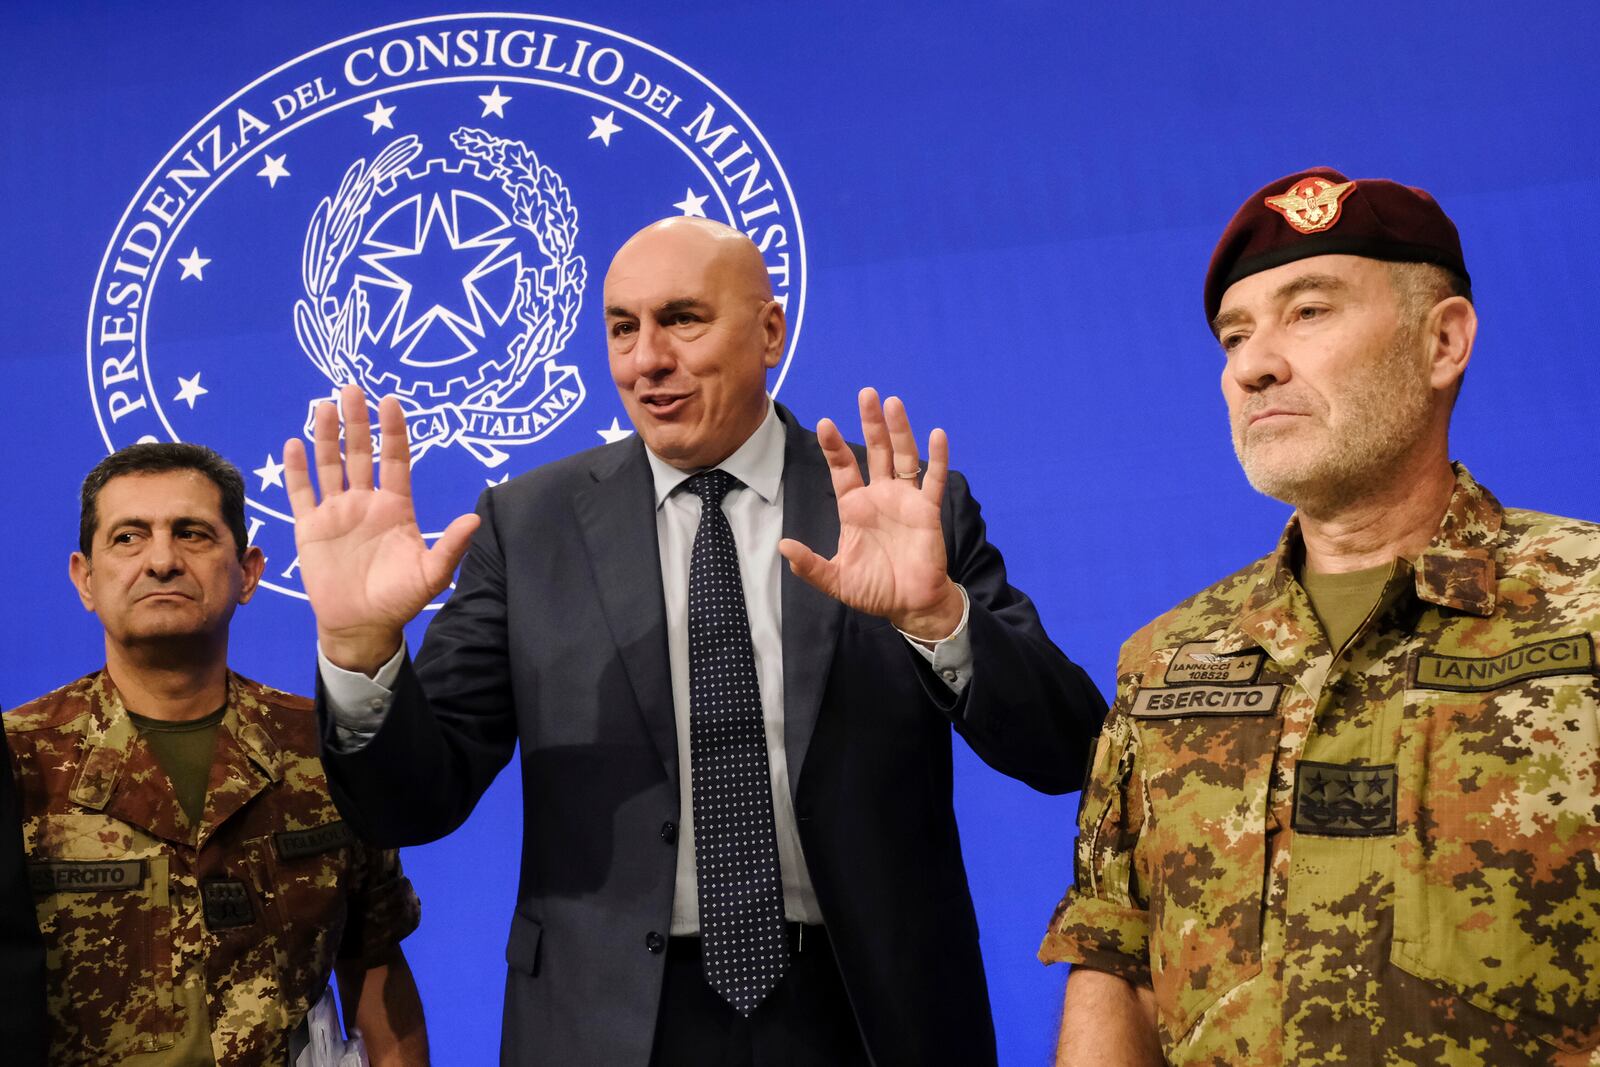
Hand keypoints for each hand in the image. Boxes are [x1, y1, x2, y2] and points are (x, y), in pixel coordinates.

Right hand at [284, 385, 479, 672]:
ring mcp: (337, 512)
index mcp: (396, 506)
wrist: (361, 626)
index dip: (392, 431)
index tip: (390, 401)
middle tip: (352, 388)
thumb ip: (451, 547)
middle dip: (356, 422)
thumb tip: (475, 519)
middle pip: (359, 453)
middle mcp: (366, 502)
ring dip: (327, 436)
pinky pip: (301, 493)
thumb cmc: (400, 599)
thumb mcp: (431, 575)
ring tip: (325, 405)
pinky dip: (296, 469)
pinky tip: (294, 443)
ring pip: (329, 465)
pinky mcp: (311, 527)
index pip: (395, 459)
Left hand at [778, 387, 963, 640]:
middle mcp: (880, 496)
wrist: (909, 605)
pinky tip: (938, 434)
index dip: (834, 447)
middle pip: (875, 451)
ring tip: (893, 402)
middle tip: (866, 393)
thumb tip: (783, 546)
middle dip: (870, 423)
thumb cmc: (873, 590)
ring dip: (899, 430)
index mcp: (855, 507)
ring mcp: (905, 500)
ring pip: (904, 456)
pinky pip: (933, 479)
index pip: (843, 469)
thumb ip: (810, 565)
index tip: (825, 423)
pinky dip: (938, 457)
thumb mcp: (836, 580)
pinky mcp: (928, 510)